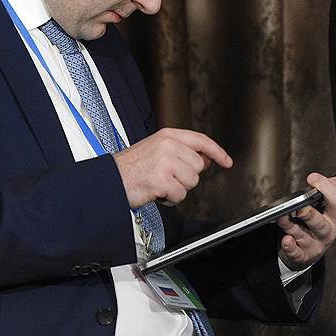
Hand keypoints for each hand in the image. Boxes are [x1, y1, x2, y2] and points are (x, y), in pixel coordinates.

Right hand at [113, 127, 232, 207]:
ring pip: (191, 182)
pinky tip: (156, 192)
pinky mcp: (162, 179)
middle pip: (198, 167)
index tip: (225, 161)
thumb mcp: (154, 149)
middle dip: (185, 177)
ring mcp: (165, 162)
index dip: (217, 152)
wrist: (110, 179)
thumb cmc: (129, 168)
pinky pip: (180, 195)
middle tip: (167, 177)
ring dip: (177, 188)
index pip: (200, 141)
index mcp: (166, 136)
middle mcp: (167, 146)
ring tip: (159, 184)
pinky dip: (169, 199)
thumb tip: (202, 161)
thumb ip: (179, 151)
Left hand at [277, 173, 335, 270]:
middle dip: (311, 214)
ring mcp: (315, 243)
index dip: (328, 188)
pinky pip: (296, 252)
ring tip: (282, 218)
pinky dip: (290, 246)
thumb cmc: (319, 221)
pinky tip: (286, 239)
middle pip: (322, 223)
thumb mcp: (330, 204)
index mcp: (335, 215)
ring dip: (291, 226)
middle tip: (300, 207)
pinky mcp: (302, 253)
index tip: (313, 178)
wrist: (311, 248)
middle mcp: (327, 230)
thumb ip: (334, 189)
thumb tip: (334, 180)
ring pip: (304, 236)